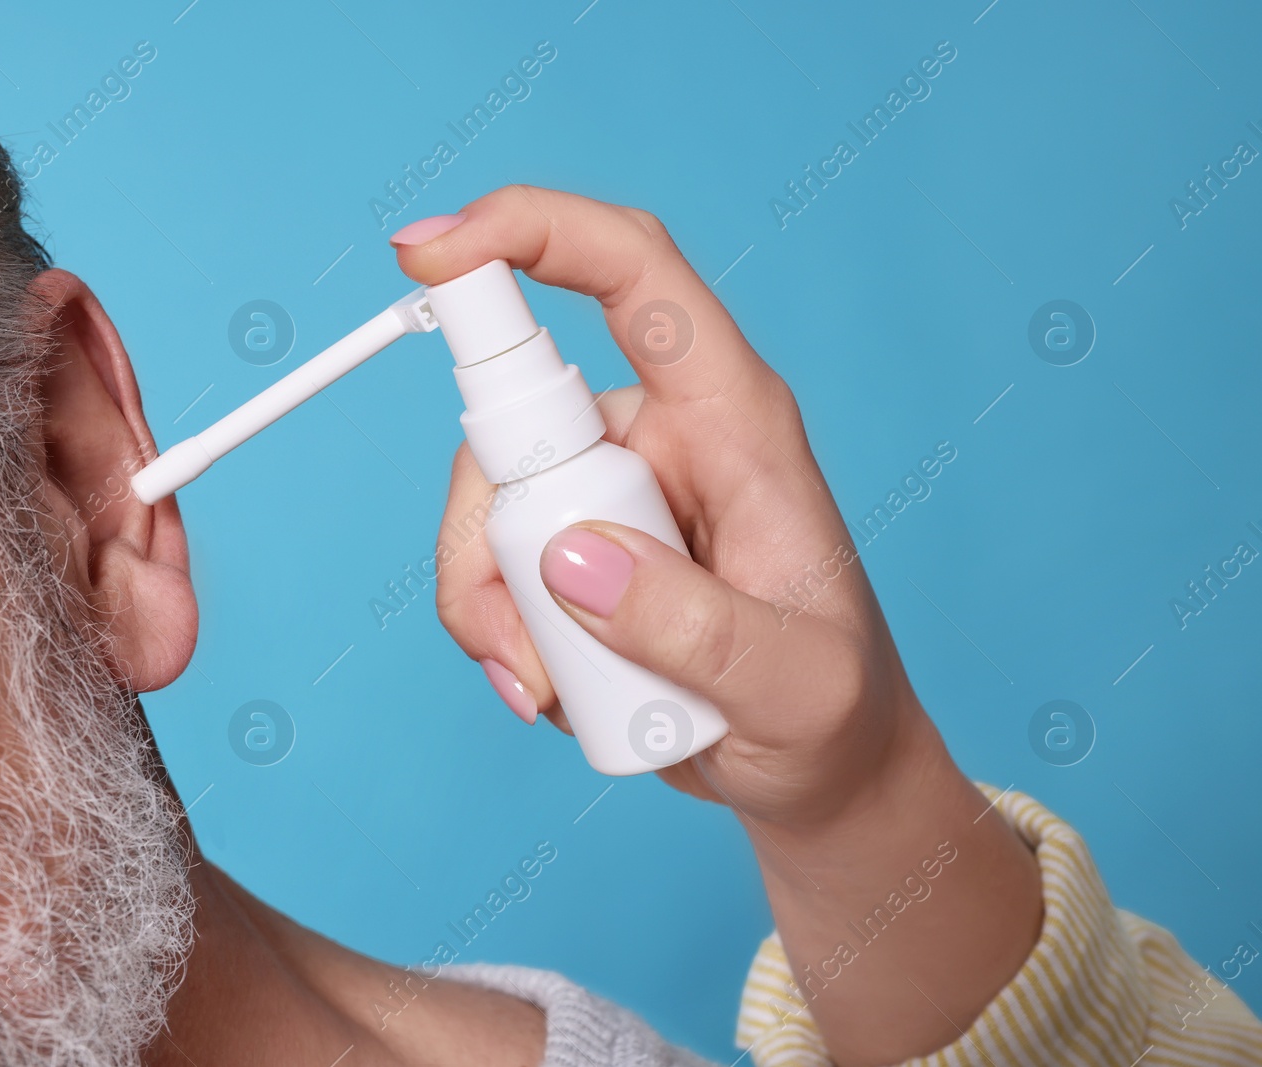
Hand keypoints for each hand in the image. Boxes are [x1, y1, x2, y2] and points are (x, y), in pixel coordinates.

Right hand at [393, 187, 1041, 1064]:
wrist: (818, 766)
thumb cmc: (832, 710)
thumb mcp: (790, 686)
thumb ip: (692, 626)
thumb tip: (568, 560)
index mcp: (733, 418)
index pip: (633, 275)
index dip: (533, 230)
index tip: (430, 254)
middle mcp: (661, 433)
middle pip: (515, 416)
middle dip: (489, 541)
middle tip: (524, 656)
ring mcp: (609, 487)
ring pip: (487, 499)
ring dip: (488, 604)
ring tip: (547, 692)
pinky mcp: (574, 544)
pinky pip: (489, 559)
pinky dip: (494, 631)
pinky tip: (550, 690)